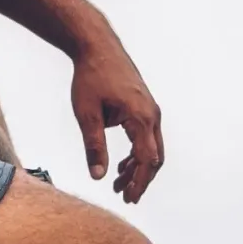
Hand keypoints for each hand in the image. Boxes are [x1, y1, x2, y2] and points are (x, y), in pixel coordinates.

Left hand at [68, 35, 167, 200]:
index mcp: (141, 117)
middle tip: (125, 196)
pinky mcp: (143, 107)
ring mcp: (150, 109)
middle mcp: (151, 114)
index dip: (139, 182)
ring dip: (137, 167)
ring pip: (151, 147)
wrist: (97, 46)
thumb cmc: (91, 75)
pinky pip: (146, 136)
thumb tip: (98, 175)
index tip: (129, 197)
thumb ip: (94, 146)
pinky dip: (136, 153)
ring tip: (118, 183)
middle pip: (155, 157)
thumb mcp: (87, 114)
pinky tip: (121, 164)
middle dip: (141, 179)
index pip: (147, 159)